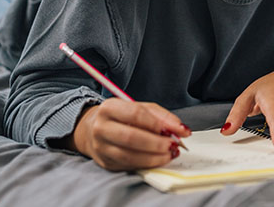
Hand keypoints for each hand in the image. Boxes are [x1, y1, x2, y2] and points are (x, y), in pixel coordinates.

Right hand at [68, 98, 190, 170]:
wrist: (93, 129)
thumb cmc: (122, 117)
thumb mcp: (140, 107)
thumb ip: (161, 116)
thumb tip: (180, 129)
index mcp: (110, 107)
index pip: (136, 114)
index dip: (159, 123)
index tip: (177, 130)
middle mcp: (101, 127)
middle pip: (131, 137)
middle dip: (157, 143)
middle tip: (173, 144)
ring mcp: (101, 147)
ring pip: (129, 155)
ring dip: (154, 157)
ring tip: (169, 153)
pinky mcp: (105, 162)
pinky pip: (129, 165)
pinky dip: (147, 164)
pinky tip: (159, 159)